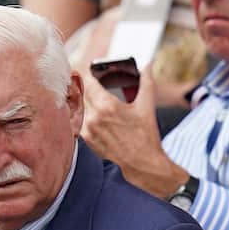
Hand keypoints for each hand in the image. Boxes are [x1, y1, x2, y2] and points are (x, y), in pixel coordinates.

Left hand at [80, 68, 186, 196]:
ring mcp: (87, 129)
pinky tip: (98, 115)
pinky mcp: (86, 139)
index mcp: (107, 105)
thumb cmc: (145, 136)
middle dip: (88, 85)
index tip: (91, 69)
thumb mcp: (147, 106)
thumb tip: (147, 65)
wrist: (142, 164)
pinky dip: (88, 114)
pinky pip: (82, 120)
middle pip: (82, 91)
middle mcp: (93, 117)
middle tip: (95, 82)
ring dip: (87, 100)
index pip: (86, 80)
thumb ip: (146, 81)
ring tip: (97, 99)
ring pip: (80, 106)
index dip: (88, 72)